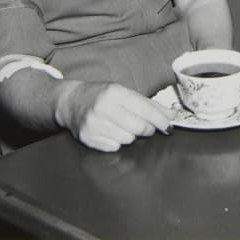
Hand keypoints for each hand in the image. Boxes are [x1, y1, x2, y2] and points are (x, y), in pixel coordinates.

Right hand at [55, 81, 174, 151]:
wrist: (70, 102)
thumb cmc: (100, 96)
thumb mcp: (123, 92)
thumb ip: (147, 103)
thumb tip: (170, 114)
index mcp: (114, 92)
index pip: (145, 109)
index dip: (161, 120)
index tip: (169, 126)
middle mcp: (103, 108)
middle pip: (139, 127)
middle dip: (147, 129)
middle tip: (146, 127)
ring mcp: (94, 124)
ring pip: (128, 139)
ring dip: (131, 135)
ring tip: (122, 126)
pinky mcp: (88, 138)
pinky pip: (114, 147)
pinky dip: (117, 142)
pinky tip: (111, 132)